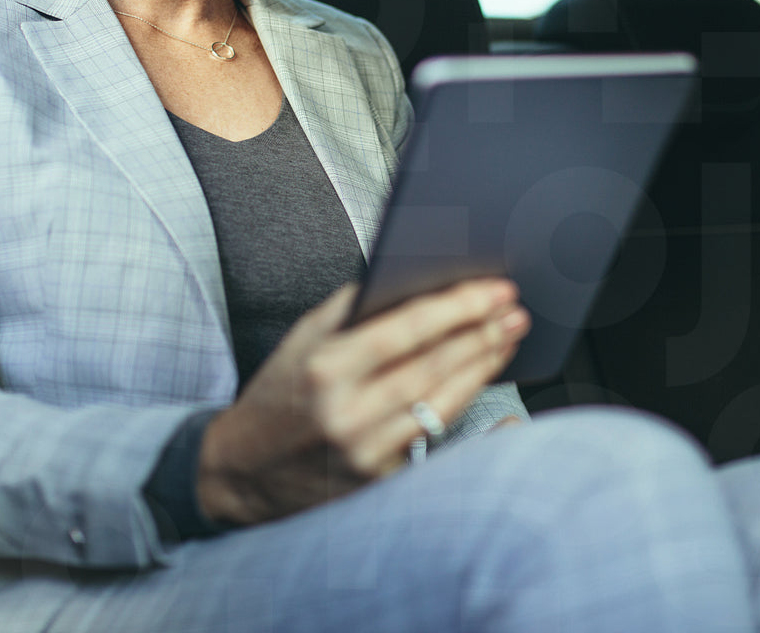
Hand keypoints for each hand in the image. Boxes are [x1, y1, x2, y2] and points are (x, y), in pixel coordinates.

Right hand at [196, 277, 528, 526]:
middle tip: (516, 312)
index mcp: (326, 369)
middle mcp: (346, 415)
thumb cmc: (281, 393)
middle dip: (482, 335)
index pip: (406, 330)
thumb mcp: (303, 339)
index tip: (494, 289)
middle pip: (433, 368)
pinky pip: (438, 449)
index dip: (457, 308)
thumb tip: (415, 275)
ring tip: (508, 340)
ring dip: (483, 370)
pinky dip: (475, 427)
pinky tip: (505, 410)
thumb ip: (353, 308)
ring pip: (441, 406)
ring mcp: (365, 455)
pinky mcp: (379, 484)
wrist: (243, 469)